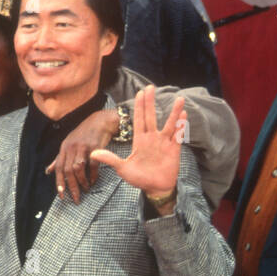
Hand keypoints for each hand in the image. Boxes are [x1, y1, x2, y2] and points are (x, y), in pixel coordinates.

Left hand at [47, 108, 119, 203]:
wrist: (100, 121)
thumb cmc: (83, 134)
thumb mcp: (68, 144)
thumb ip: (59, 159)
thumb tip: (47, 171)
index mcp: (64, 148)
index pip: (58, 168)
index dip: (59, 183)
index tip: (62, 196)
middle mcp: (71, 147)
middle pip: (68, 170)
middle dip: (71, 187)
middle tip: (76, 198)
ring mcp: (83, 147)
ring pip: (78, 168)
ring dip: (82, 181)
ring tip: (86, 188)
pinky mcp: (95, 147)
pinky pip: (92, 164)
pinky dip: (93, 175)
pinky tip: (93, 181)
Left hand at [91, 86, 183, 203]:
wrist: (155, 188)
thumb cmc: (139, 178)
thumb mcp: (122, 168)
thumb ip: (110, 159)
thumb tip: (92, 153)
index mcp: (140, 140)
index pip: (139, 119)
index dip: (139, 106)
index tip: (139, 93)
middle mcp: (152, 138)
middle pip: (151, 116)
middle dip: (150, 102)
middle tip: (150, 87)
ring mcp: (164, 143)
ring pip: (169, 124)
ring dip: (174, 111)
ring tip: (179, 98)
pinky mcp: (174, 149)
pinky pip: (178, 135)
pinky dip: (181, 125)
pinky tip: (184, 114)